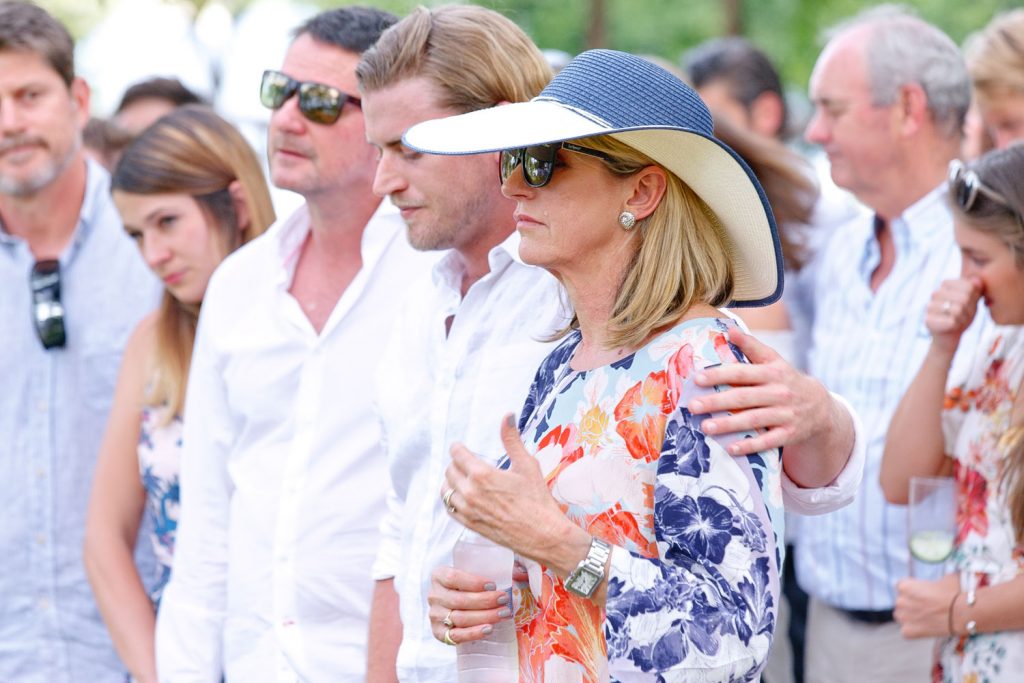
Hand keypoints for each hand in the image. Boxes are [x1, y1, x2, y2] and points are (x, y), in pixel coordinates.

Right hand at [428, 565, 510, 645]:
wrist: (455, 601)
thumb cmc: (469, 583)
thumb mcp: (476, 570)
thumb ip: (496, 568)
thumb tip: (523, 572)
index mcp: (439, 575)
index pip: (453, 578)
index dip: (473, 582)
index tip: (493, 585)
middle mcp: (434, 595)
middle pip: (459, 600)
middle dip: (485, 601)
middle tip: (504, 599)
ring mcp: (435, 615)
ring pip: (460, 618)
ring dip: (484, 616)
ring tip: (504, 613)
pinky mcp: (439, 633)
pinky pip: (455, 636)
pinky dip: (473, 633)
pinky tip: (489, 629)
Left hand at [442, 414, 588, 573]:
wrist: (543, 535)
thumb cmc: (537, 500)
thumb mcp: (527, 465)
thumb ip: (512, 439)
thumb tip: (507, 416)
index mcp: (482, 474)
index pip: (457, 454)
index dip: (458, 447)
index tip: (460, 446)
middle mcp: (470, 492)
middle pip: (450, 470)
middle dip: (456, 462)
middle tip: (464, 461)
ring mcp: (468, 510)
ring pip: (446, 489)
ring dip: (451, 480)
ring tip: (461, 477)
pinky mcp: (469, 525)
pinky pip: (449, 507)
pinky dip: (451, 498)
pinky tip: (460, 495)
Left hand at [687, 327, 830, 455]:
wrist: (820, 406)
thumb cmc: (786, 380)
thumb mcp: (774, 360)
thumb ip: (751, 346)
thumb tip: (730, 330)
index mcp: (772, 372)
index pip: (742, 372)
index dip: (719, 375)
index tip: (697, 379)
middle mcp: (779, 392)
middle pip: (744, 397)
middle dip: (717, 402)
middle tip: (693, 406)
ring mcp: (785, 414)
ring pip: (753, 419)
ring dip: (728, 424)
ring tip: (705, 427)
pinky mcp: (789, 434)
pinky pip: (767, 441)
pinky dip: (750, 445)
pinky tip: (730, 448)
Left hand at [894, 573, 959, 638]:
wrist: (964, 613)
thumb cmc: (956, 593)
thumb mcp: (944, 579)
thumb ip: (932, 582)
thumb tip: (937, 584)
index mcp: (905, 585)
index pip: (902, 586)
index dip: (914, 591)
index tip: (924, 595)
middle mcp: (900, 600)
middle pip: (902, 602)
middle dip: (912, 604)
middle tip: (928, 608)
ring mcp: (903, 617)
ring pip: (902, 617)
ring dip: (911, 617)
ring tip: (928, 619)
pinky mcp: (908, 631)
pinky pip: (906, 632)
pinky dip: (914, 631)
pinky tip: (927, 629)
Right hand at [926, 278, 981, 356]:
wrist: (949, 336)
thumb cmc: (962, 316)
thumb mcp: (973, 302)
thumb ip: (976, 290)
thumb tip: (977, 280)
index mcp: (945, 285)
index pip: (969, 287)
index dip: (974, 299)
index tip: (968, 305)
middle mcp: (935, 293)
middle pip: (964, 298)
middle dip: (969, 310)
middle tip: (963, 316)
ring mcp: (929, 306)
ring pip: (958, 310)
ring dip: (963, 319)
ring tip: (958, 321)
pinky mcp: (928, 320)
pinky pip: (951, 322)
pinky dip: (956, 327)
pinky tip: (951, 327)